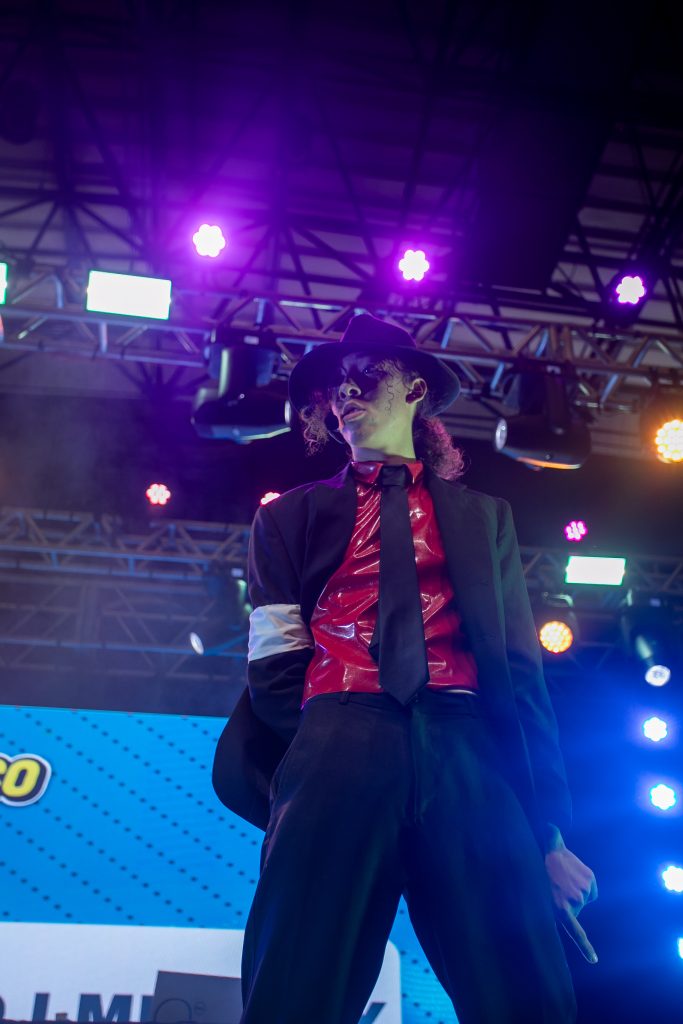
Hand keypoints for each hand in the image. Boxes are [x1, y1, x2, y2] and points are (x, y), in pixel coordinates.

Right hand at [545, 845, 598, 963]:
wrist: (534, 852)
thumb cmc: (543, 848)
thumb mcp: (555, 842)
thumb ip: (555, 834)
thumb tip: (549, 822)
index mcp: (590, 879)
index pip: (589, 894)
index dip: (575, 890)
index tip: (564, 883)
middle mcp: (586, 891)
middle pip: (580, 904)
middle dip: (567, 896)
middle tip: (552, 883)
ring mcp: (577, 901)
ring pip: (572, 912)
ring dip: (561, 904)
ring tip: (549, 888)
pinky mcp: (565, 910)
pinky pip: (577, 931)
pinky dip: (585, 946)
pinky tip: (593, 960)